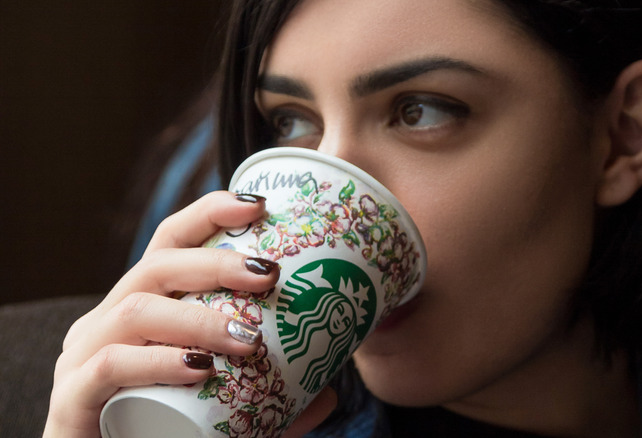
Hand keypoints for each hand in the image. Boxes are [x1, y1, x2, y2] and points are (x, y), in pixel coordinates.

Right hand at [43, 191, 334, 436]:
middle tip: (269, 274)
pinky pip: (111, 365)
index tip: (259, 206)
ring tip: (248, 340)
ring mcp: (84, 356)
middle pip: (157, 266)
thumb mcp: (225, 406)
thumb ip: (274, 402)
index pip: (171, 241)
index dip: (210, 214)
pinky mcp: (72, 397)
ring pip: (136, 311)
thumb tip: (328, 394)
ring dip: (198, 317)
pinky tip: (199, 369)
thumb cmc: (164, 430)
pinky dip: (159, 362)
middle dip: (216, 262)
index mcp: (143, 306)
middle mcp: (109, 321)